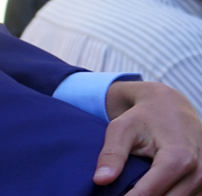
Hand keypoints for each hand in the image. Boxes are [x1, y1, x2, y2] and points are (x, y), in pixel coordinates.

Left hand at [98, 80, 201, 194]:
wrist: (170, 106)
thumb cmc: (143, 116)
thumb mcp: (122, 128)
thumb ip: (112, 154)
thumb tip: (101, 180)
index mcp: (178, 158)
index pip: (148, 194)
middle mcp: (197, 171)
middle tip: (117, 195)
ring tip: (129, 191)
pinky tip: (147, 192)